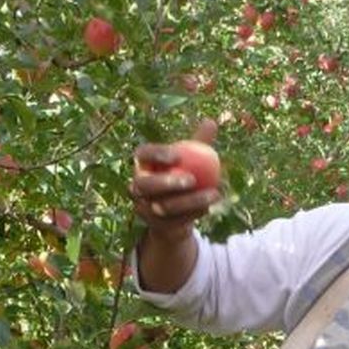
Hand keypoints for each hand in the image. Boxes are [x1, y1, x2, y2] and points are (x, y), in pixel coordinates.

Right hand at [129, 118, 221, 237]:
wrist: (174, 212)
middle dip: (166, 183)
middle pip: (145, 184)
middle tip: (191, 180)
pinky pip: (173, 221)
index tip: (179, 155)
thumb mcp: (191, 158)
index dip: (158, 154)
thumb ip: (199, 142)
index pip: (144, 154)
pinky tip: (210, 208)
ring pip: (162, 206)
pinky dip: (192, 215)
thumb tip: (211, 122)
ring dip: (189, 202)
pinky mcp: (153, 226)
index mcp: (141, 163)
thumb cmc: (182, 174)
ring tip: (213, 194)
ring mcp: (142, 207)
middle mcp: (136, 186)